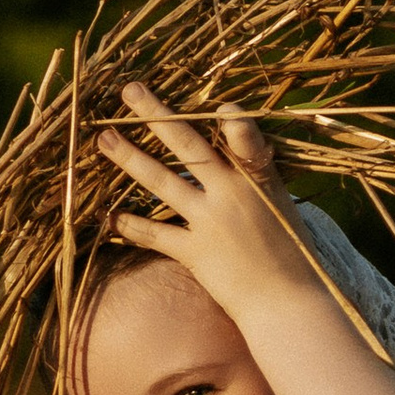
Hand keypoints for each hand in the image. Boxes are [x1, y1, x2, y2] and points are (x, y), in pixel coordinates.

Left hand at [94, 84, 314, 312]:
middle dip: (156, 115)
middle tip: (129, 90)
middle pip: (189, 146)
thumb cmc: (290, 251)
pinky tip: (108, 217)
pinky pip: (155, 234)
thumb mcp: (280, 200)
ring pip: (162, 181)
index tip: (218, 105)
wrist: (288, 304)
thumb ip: (253, 166)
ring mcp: (211, 222)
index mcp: (259, 178)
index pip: (244, 136)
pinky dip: (130, 226)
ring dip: (130, 158)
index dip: (231, 120)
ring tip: (104, 139)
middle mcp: (232, 193)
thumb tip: (230, 130)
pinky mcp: (195, 253)